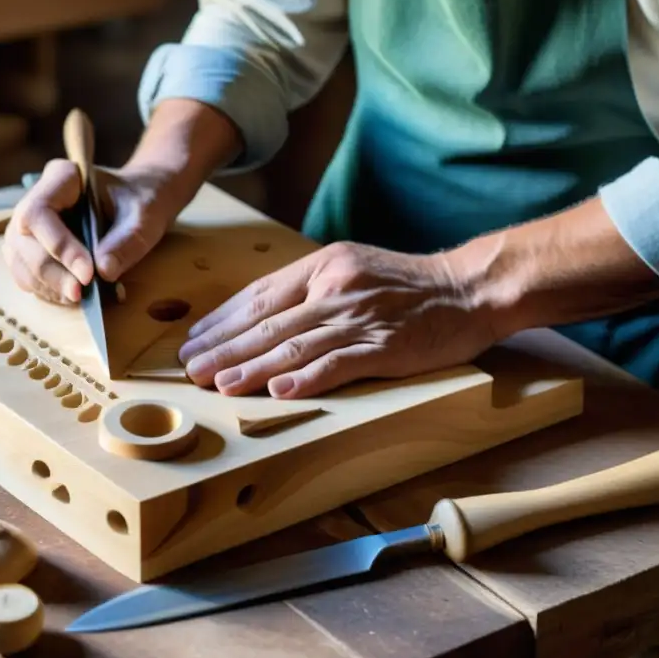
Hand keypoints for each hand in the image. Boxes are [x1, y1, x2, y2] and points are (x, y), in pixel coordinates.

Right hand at [3, 160, 179, 304]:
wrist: (137, 204)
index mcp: (61, 177)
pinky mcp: (30, 249)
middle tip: (81, 294)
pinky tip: (72, 295)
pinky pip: (25, 274)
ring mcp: (28, 226)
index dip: (58, 245)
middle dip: (52, 272)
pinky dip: (46, 290)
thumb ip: (129, 239)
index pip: (40, 212)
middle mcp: (35, 198)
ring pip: (20, 260)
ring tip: (79, 298)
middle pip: (24, 240)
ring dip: (47, 285)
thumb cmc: (141, 201)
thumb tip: (104, 272)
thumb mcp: (145, 216)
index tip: (88, 272)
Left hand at [177, 241, 499, 398]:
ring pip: (295, 344)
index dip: (222, 320)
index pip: (260, 295)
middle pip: (268, 322)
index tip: (193, 340)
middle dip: (224, 348)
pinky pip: (339, 363)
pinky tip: (278, 392)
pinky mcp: (386, 346)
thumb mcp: (352, 269)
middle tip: (190, 369)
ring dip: (253, 368)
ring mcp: (361, 317)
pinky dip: (307, 378)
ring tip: (219, 384)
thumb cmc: (406, 284)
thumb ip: (310, 289)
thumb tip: (261, 318)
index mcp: (322, 266)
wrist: (468, 287)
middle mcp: (335, 288)